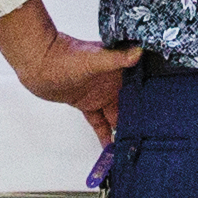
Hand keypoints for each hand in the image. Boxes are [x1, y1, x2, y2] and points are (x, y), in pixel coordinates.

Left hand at [0, 12, 141, 146]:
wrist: (37, 62)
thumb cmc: (64, 56)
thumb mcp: (94, 58)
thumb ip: (117, 58)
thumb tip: (139, 51)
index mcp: (118, 69)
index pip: (138, 88)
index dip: (148, 102)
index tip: (160, 118)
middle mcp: (112, 82)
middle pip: (129, 105)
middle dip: (137, 120)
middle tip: (149, 139)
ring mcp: (99, 93)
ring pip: (115, 115)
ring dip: (121, 129)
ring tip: (130, 146)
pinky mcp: (86, 102)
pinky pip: (99, 121)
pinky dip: (104, 133)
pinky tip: (109, 146)